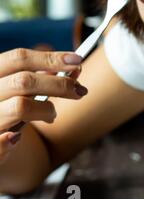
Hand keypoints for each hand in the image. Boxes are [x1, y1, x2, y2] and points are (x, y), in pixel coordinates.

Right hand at [0, 49, 86, 163]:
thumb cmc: (8, 107)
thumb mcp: (22, 89)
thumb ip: (45, 77)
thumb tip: (75, 67)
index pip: (19, 58)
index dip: (50, 58)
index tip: (77, 60)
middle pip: (24, 81)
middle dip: (59, 84)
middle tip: (80, 91)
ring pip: (20, 106)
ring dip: (46, 109)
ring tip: (51, 115)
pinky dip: (9, 140)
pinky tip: (16, 138)